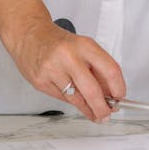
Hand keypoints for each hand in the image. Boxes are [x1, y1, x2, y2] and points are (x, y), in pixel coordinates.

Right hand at [3, 16, 125, 122]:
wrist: (29, 35)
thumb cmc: (58, 42)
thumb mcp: (83, 48)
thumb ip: (97, 69)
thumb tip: (110, 93)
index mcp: (84, 45)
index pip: (110, 69)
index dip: (118, 87)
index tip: (120, 97)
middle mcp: (69, 56)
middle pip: (92, 90)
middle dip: (102, 108)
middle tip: (107, 114)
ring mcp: (53, 69)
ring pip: (76, 99)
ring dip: (88, 109)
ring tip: (94, 113)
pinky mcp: (41, 81)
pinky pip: (62, 99)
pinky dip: (72, 102)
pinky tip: (75, 100)